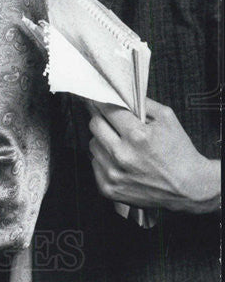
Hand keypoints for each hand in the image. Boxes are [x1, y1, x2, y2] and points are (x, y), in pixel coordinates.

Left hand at [87, 97, 219, 213]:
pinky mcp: (109, 189)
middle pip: (94, 124)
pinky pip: (94, 163)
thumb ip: (142, 102)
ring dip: (103, 140)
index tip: (100, 99)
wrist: (188, 188)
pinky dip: (104, 159)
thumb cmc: (179, 152)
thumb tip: (119, 92)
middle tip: (112, 120)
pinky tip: (120, 160)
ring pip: (93, 144)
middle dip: (103, 118)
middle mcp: (122, 155)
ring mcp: (114, 174)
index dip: (103, 102)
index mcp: (137, 135)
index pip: (106, 109)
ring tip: (121, 143)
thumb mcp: (167, 118)